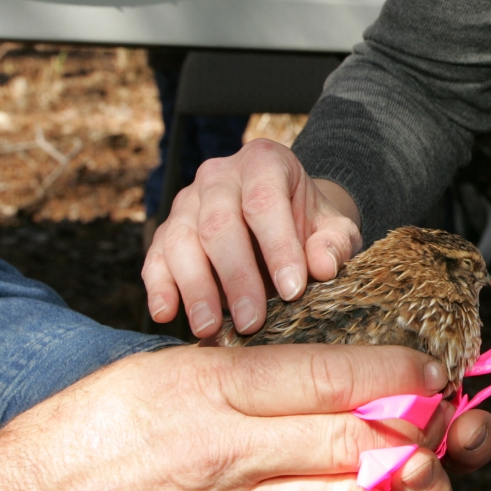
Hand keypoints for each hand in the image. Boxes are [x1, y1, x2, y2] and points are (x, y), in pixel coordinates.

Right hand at [0, 343, 490, 490]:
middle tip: (446, 422)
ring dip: (400, 488)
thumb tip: (335, 372)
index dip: (397, 370)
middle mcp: (228, 454)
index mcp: (214, 391)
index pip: (330, 373)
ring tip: (423, 474)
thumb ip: (248, 374)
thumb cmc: (90, 435)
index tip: (432, 370)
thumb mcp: (167, 374)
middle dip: (417, 429)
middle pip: (354, 436)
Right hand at [141, 138, 361, 337]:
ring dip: (195, 288)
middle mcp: (219, 175)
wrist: (284, 220)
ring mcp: (187, 201)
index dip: (278, 247)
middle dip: (236, 277)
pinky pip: (156, 257)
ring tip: (210, 328)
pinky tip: (166, 313)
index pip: (265, 201)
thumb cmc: (309, 224)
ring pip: (181, 241)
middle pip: (219, 224)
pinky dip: (160, 286)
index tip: (293, 291)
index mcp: (265, 161)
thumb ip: (333, 243)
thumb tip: (322, 267)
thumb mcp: (334, 228)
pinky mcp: (165, 230)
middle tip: (252, 321)